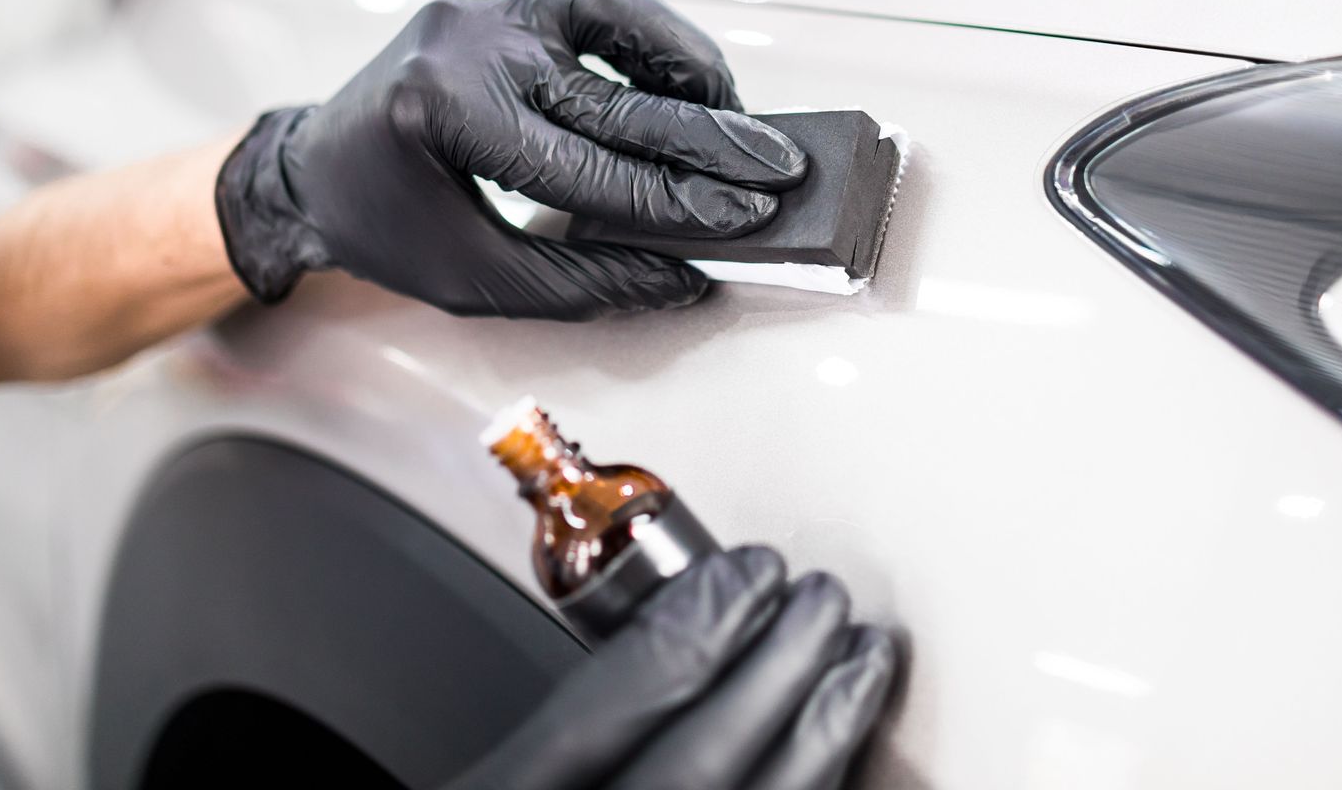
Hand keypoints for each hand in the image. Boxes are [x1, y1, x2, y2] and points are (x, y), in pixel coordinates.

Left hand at [214, 0, 807, 317]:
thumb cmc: (384, 227)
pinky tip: (693, 79)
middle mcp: (465, 47)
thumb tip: (685, 278)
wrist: (314, 168)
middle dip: (704, 140)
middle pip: (612, 96)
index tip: (742, 219)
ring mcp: (486, 12)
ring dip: (686, 69)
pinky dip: (654, 39)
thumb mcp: (472, 278)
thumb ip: (583, 280)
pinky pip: (598, 5)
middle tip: (776, 170)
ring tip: (741, 117)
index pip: (586, 164)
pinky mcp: (505, 3)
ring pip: (613, 19)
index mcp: (441, 115)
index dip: (673, 199)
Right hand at [448, 547, 899, 789]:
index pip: (605, 711)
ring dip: (822, 744)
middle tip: (822, 603)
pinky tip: (840, 773)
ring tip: (858, 670)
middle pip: (696, 767)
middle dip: (776, 671)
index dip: (694, 629)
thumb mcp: (483, 785)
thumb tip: (683, 648)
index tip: (745, 573)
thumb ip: (550, 750)